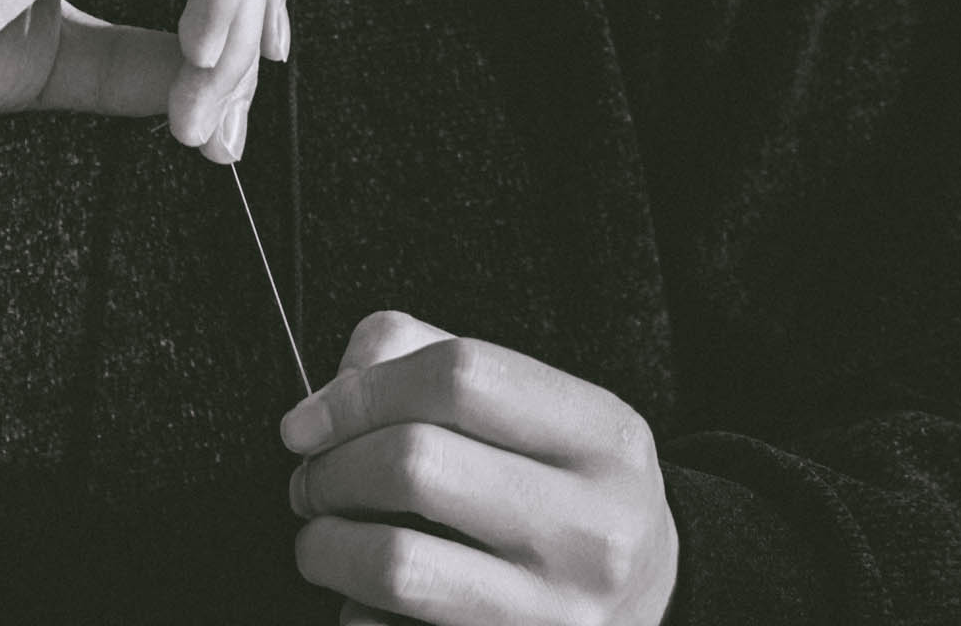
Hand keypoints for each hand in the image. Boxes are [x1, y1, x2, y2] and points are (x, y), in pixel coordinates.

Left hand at [281, 312, 677, 625]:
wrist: (651, 597)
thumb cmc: (568, 489)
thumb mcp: (541, 410)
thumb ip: (431, 359)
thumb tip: (338, 389)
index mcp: (603, 438)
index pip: (459, 376)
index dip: (360, 391)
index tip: (308, 420)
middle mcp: (593, 529)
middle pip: (415, 464)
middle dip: (331, 470)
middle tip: (313, 481)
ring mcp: (561, 613)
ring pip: (397, 566)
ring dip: (326, 547)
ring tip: (323, 538)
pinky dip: (359, 615)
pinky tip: (371, 600)